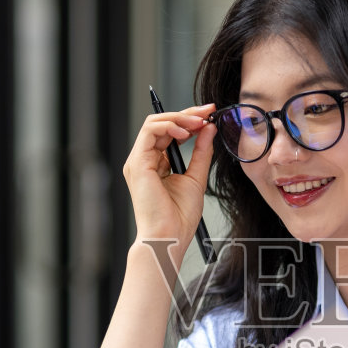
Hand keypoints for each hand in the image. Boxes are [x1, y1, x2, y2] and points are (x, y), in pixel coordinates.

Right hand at [123, 103, 216, 247]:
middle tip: (208, 111)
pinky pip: (149, 131)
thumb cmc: (179, 217)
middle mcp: (145, 160)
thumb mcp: (197, 177)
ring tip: (198, 122)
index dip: (190, 119)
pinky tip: (185, 132)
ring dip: (179, 117)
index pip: (170, 132)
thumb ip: (201, 152)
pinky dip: (169, 126)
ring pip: (154, 123)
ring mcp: (138, 161)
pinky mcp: (137, 163)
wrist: (169, 236)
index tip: (210, 114)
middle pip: (162, 123)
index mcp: (156, 164)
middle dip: (187, 113)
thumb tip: (209, 129)